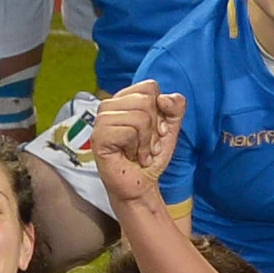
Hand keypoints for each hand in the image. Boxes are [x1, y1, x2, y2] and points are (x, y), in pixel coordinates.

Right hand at [87, 81, 181, 208]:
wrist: (141, 185)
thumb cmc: (151, 157)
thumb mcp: (170, 128)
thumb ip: (175, 107)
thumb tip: (163, 98)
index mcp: (124, 99)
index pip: (150, 87)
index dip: (160, 110)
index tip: (155, 130)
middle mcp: (109, 106)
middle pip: (146, 101)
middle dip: (153, 128)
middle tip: (146, 145)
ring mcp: (101, 121)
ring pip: (140, 117)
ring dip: (146, 142)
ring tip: (139, 152)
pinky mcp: (99, 137)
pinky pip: (129, 133)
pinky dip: (137, 149)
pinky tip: (130, 157)